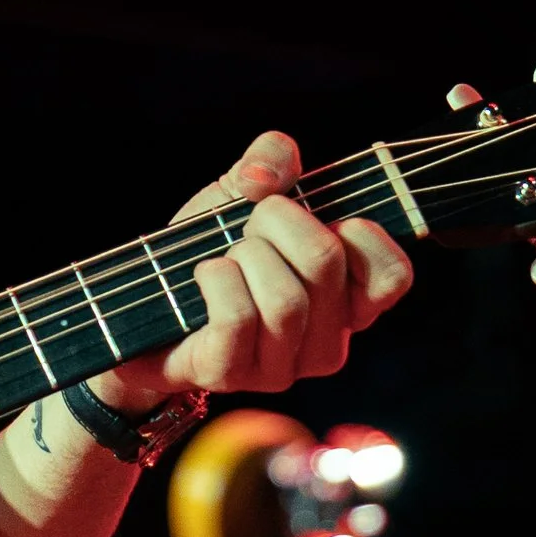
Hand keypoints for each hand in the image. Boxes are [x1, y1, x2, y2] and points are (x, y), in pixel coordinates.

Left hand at [93, 131, 412, 418]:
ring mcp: (280, 368)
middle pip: (325, 262)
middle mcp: (325, 343)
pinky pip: (238, 319)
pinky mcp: (230, 375)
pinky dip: (214, 280)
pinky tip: (203, 275)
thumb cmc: (208, 251)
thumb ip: (271, 161)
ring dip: (243, 255)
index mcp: (348, 304)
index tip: (321, 217)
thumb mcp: (242, 193)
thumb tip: (269, 169)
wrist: (142, 306)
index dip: (357, 230)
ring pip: (285, 299)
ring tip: (224, 255)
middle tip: (250, 226)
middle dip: (277, 221)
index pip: (393, 275)